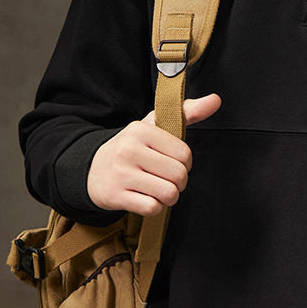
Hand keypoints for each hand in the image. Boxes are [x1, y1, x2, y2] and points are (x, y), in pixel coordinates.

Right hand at [87, 93, 221, 215]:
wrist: (91, 169)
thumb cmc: (132, 148)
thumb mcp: (155, 126)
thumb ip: (187, 112)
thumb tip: (216, 100)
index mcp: (141, 131)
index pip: (184, 154)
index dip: (185, 163)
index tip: (173, 162)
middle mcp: (129, 150)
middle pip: (178, 175)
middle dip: (179, 182)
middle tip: (167, 179)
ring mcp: (120, 173)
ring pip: (168, 193)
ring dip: (169, 197)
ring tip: (157, 189)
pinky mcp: (115, 195)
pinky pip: (152, 208)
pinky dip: (155, 207)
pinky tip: (144, 198)